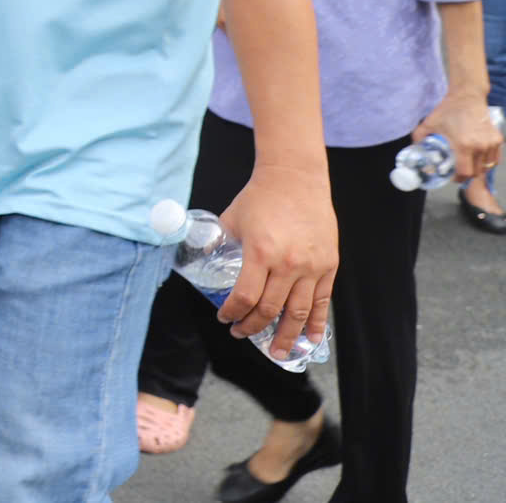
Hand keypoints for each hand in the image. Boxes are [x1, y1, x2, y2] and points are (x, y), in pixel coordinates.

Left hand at [215, 165, 337, 358]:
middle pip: (270, 309)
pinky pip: (322, 302)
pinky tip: (310, 338)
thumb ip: (218, 242)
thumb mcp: (231, 219)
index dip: (232, 313)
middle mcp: (287, 264)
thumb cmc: (260, 198)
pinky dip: (316, 323)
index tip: (224, 318)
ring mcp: (311, 266)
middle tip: (242, 334)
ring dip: (286, 336)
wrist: (295, 180)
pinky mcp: (329, 265)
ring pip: (298, 312)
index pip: (244, 296)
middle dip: (253, 327)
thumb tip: (202, 259)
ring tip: (278, 352)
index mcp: (259, 253)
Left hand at [416, 90, 502, 184]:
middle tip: (458, 170)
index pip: (465, 172)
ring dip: (477, 168)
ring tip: (467, 164)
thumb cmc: (447, 111)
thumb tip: (415, 151)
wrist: (467, 97)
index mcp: (463, 145)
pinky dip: (487, 161)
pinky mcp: (498, 139)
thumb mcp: (428, 124)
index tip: (451, 176)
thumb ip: (419, 138)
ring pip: (487, 167)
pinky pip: (495, 158)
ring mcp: (491, 143)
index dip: (457, 178)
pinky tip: (478, 157)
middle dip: (466, 175)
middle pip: (476, 172)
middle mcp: (480, 146)